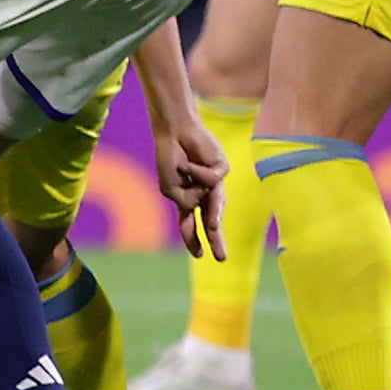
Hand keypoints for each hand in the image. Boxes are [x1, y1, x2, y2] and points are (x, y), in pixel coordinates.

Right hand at [154, 99, 229, 263]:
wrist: (174, 131)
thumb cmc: (168, 156)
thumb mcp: (169, 187)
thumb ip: (185, 202)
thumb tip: (206, 205)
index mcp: (186, 198)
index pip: (190, 224)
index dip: (193, 240)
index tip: (199, 256)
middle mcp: (202, 193)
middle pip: (211, 221)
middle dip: (215, 240)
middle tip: (222, 259)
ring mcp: (213, 181)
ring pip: (216, 203)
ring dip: (214, 215)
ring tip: (213, 227)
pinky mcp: (222, 168)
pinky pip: (211, 180)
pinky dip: (197, 173)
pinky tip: (189, 164)